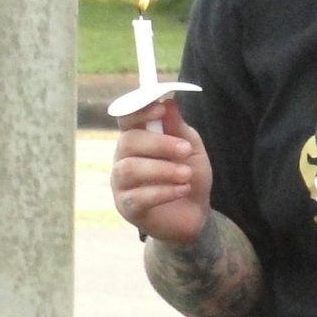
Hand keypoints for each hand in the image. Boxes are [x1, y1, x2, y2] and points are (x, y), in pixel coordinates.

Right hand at [110, 98, 210, 245]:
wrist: (195, 213)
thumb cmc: (188, 175)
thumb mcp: (191, 148)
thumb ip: (178, 128)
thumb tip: (168, 102)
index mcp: (137, 139)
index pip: (125, 118)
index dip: (138, 110)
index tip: (160, 108)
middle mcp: (123, 158)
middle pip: (128, 141)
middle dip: (160, 144)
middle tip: (185, 150)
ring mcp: (121, 184)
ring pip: (129, 169)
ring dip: (163, 170)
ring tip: (187, 175)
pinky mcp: (127, 208)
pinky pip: (137, 197)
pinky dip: (164, 192)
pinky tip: (182, 190)